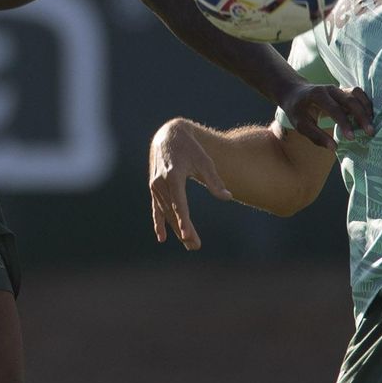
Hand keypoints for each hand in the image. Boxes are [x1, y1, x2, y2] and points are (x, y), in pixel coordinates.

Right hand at [148, 120, 232, 250]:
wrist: (168, 136)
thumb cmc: (190, 148)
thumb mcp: (204, 161)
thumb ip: (214, 180)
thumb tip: (228, 198)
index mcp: (173, 175)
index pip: (179, 202)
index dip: (184, 220)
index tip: (187, 235)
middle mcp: (161, 183)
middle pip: (173, 212)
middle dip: (184, 230)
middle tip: (195, 246)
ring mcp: (155, 187)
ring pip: (166, 213)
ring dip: (177, 230)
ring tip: (190, 245)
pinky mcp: (154, 189)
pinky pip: (156, 209)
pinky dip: (159, 223)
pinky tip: (162, 238)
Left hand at [278, 82, 374, 148]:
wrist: (295, 92)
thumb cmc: (297, 111)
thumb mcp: (300, 124)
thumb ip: (316, 136)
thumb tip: (334, 147)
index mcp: (317, 95)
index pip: (335, 109)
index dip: (345, 124)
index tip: (352, 138)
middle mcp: (330, 89)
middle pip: (350, 100)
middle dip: (362, 116)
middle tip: (370, 132)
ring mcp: (338, 88)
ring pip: (357, 94)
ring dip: (366, 108)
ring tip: (371, 124)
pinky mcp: (344, 91)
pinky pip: (359, 94)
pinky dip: (366, 104)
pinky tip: (369, 117)